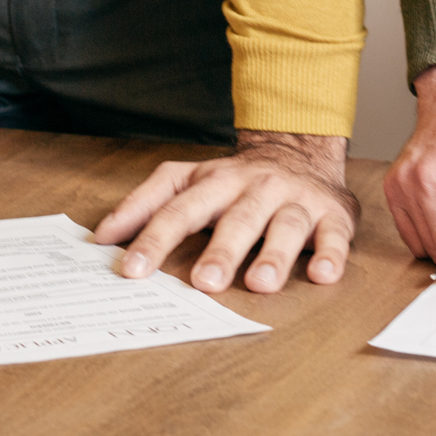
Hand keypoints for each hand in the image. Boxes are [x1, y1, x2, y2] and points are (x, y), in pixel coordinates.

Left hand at [96, 131, 357, 292]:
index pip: (180, 210)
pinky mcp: (332, 214)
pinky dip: (330, 255)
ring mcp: (296, 200)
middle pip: (237, 219)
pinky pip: (334, 235)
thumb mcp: (185, 181)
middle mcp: (256, 187)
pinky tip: (322, 275)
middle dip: (221, 251)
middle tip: (204, 282)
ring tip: (259, 283)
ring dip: (273, 255)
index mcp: (215, 181)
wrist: (301, 152)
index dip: (155, 239)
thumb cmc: (235, 180)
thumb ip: (144, 205)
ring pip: (285, 226)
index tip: (132, 269)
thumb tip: (101, 236)